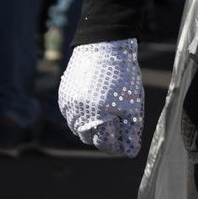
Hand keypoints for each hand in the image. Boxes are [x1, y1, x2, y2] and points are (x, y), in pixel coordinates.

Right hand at [59, 39, 144, 155]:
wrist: (103, 46)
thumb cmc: (123, 76)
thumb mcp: (133, 103)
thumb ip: (131, 129)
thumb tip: (130, 152)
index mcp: (102, 115)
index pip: (107, 144)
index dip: (116, 147)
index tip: (123, 145)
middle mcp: (82, 113)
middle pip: (91, 139)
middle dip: (103, 139)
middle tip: (114, 133)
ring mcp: (70, 105)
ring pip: (78, 130)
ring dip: (91, 129)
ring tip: (104, 118)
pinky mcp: (64, 98)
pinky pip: (71, 116)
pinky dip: (81, 117)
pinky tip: (93, 107)